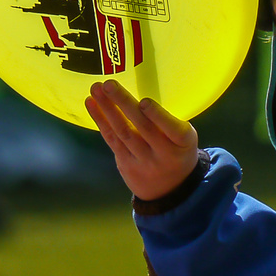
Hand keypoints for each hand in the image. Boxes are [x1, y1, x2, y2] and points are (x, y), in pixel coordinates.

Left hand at [86, 80, 199, 200]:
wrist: (168, 190)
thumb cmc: (176, 151)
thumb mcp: (184, 138)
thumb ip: (168, 122)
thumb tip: (136, 97)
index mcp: (183, 143)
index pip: (174, 130)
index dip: (158, 117)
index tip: (144, 102)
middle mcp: (163, 154)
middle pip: (143, 128)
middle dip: (124, 104)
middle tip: (109, 85)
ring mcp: (143, 162)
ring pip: (123, 132)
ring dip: (107, 109)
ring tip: (96, 89)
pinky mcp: (125, 164)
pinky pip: (111, 140)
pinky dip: (100, 120)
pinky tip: (92, 104)